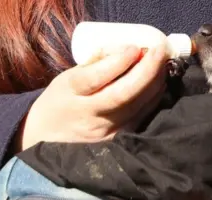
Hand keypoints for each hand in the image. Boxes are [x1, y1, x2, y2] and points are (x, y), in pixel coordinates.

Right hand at [16, 44, 166, 151]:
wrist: (49, 138)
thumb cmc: (62, 101)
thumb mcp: (68, 77)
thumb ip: (97, 64)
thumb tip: (130, 48)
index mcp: (70, 93)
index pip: (95, 78)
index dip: (118, 63)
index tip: (135, 48)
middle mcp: (89, 115)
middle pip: (122, 95)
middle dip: (145, 71)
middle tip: (159, 51)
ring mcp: (106, 131)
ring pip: (137, 107)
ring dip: (154, 83)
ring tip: (162, 63)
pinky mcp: (118, 140)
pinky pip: (142, 117)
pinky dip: (154, 98)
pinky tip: (159, 83)